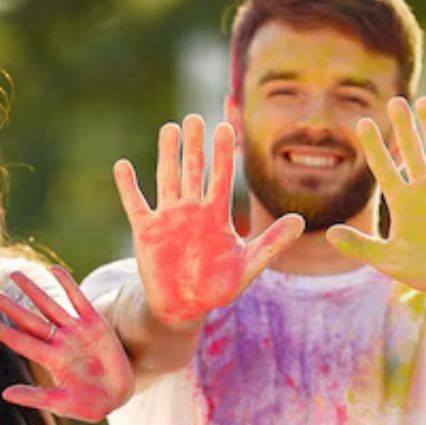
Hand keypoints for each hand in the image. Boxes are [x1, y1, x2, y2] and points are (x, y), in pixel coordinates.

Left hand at [0, 266, 133, 421]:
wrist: (119, 396)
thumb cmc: (90, 405)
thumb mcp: (62, 404)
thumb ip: (36, 398)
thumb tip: (4, 394)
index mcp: (51, 360)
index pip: (22, 341)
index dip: (3, 331)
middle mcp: (60, 342)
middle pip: (30, 320)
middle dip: (10, 306)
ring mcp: (77, 331)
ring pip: (50, 305)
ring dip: (33, 290)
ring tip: (15, 274)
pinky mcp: (95, 324)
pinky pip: (78, 299)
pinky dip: (68, 284)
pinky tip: (54, 269)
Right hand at [113, 114, 303, 326]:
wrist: (185, 307)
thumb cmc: (217, 286)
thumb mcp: (249, 265)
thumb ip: (272, 242)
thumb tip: (302, 221)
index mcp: (216, 215)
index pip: (221, 177)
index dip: (223, 154)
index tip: (225, 128)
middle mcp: (192, 210)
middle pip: (193, 171)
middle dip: (194, 146)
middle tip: (194, 118)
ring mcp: (168, 218)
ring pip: (167, 179)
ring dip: (167, 155)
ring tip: (169, 128)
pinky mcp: (146, 231)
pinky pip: (135, 204)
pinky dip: (128, 187)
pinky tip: (123, 165)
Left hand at [326, 97, 425, 291]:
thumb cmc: (423, 272)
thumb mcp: (387, 261)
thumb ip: (360, 246)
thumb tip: (330, 233)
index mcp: (401, 201)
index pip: (384, 167)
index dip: (374, 146)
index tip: (363, 122)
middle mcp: (423, 188)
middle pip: (410, 150)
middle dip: (403, 126)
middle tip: (395, 101)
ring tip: (425, 101)